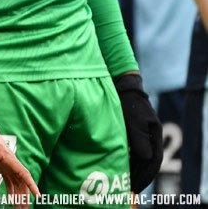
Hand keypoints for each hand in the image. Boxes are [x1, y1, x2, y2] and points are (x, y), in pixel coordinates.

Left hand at [0, 109, 38, 208]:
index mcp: (8, 158)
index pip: (23, 174)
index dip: (31, 185)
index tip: (38, 196)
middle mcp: (9, 161)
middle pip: (21, 181)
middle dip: (24, 196)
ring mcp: (5, 163)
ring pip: (16, 181)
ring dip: (18, 194)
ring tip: (18, 207)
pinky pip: (8, 178)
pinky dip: (10, 189)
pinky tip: (10, 198)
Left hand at [114, 73, 162, 191]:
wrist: (121, 86)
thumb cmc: (128, 103)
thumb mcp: (134, 121)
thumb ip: (140, 140)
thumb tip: (146, 158)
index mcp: (155, 135)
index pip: (154, 161)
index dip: (146, 176)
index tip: (136, 187)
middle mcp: (150, 136)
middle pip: (148, 161)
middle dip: (139, 176)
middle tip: (129, 189)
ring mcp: (142, 133)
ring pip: (140, 157)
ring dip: (134, 169)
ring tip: (124, 181)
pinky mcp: (131, 130)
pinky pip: (133, 150)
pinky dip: (128, 159)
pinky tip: (120, 165)